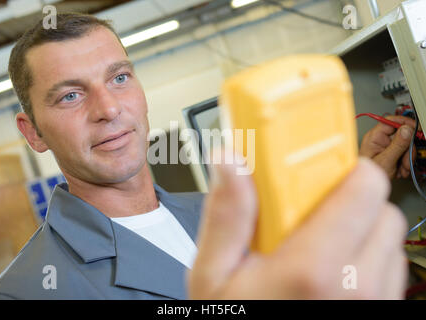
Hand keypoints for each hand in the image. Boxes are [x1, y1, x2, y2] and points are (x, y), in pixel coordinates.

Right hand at [188, 157, 407, 298]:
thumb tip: (231, 164)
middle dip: (347, 199)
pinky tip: (329, 269)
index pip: (361, 187)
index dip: (341, 166)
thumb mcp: (213, 276)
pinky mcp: (380, 310)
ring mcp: (373, 302)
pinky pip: (388, 267)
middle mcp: (356, 287)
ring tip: (316, 244)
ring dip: (357, 228)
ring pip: (387, 236)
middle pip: (379, 207)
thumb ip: (226, 215)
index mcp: (314, 270)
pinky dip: (365, 257)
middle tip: (307, 210)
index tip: (317, 165)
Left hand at [359, 115, 415, 178]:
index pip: (390, 121)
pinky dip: (405, 163)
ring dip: (407, 158)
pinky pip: (404, 153)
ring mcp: (385, 147)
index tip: (415, 129)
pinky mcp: (390, 154)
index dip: (404, 123)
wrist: (366, 189)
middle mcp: (379, 140)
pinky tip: (401, 170)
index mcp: (374, 137)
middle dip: (408, 149)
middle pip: (402, 135)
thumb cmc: (369, 174)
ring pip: (405, 145)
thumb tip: (406, 129)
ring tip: (402, 169)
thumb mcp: (386, 160)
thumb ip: (397, 145)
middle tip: (407, 161)